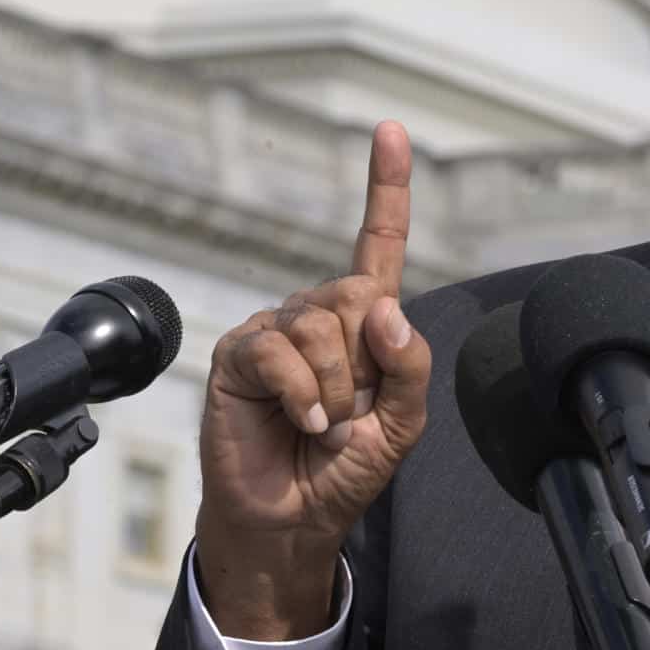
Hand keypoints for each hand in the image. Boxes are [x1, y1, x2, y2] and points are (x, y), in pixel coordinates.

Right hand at [194, 121, 430, 639]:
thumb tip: (385, 309)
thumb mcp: (403, 424)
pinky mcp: (240, 355)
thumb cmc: (346, 469)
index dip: (386, 186)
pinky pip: (280, 353)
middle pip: (356, 296)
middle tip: (351, 416)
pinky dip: (304, 393)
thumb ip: (409, 365)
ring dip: (336, 392)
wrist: (293, 519)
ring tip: (325, 427)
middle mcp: (318, 315)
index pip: (376, 242)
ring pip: (322, 328)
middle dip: (365, 367)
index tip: (391, 130)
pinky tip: (305, 422)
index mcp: (362, 323)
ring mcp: (276, 332)